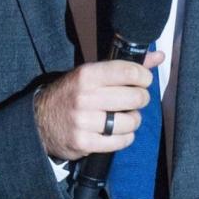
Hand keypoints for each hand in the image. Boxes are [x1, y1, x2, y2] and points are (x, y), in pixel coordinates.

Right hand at [34, 51, 163, 160]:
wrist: (39, 122)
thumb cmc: (71, 94)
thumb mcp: (90, 75)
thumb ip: (124, 66)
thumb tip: (159, 56)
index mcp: (86, 75)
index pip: (129, 71)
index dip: (144, 77)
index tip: (143, 80)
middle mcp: (84, 97)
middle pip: (135, 97)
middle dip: (140, 99)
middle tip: (134, 100)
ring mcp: (83, 122)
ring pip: (130, 122)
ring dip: (133, 121)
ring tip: (125, 118)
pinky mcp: (84, 143)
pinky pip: (120, 141)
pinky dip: (125, 138)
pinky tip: (117, 133)